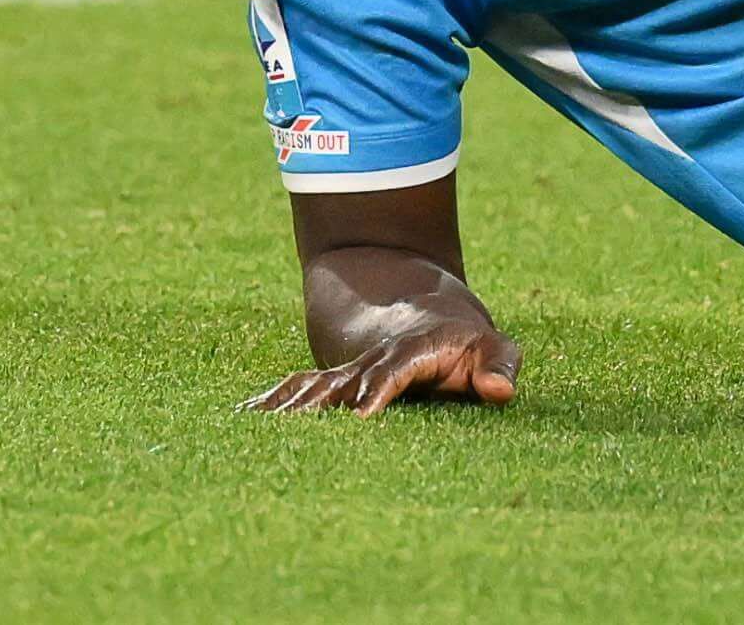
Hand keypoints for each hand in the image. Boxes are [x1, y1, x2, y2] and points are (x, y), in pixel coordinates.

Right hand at [244, 321, 521, 416]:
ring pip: (313, 387)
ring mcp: (349, 372)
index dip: (379, 389)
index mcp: (414, 351)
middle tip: (291, 435)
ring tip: (255, 430)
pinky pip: (300, 390)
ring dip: (287, 407)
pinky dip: (273, 404)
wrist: (423, 308)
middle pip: (342, 381)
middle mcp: (374, 361)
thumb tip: (500, 391)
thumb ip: (500, 365)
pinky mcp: (333, 384)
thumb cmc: (467, 341)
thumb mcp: (494, 345)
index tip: (362, 414)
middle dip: (320, 407)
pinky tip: (243, 419)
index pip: (396, 368)